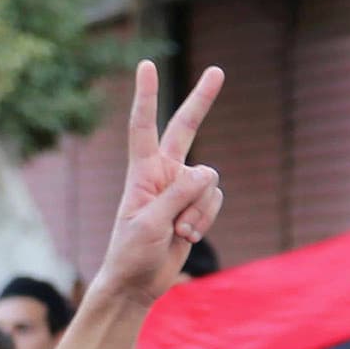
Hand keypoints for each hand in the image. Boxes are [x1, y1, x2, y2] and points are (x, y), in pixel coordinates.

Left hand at [83, 60, 225, 311]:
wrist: (137, 283)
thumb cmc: (132, 253)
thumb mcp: (150, 223)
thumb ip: (178, 194)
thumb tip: (208, 172)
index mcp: (142, 172)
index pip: (143, 126)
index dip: (146, 95)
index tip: (147, 65)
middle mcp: (164, 173)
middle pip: (186, 128)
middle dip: (202, 100)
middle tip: (218, 71)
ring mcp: (182, 189)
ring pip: (210, 182)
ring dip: (199, 210)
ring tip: (178, 232)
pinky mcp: (196, 207)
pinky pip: (215, 201)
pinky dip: (206, 220)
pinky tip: (187, 237)